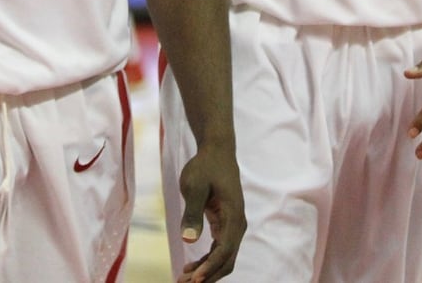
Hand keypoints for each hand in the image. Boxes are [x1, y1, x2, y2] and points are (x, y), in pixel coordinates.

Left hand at [174, 142, 245, 280]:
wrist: (216, 151)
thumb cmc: (205, 166)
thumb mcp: (194, 186)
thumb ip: (192, 212)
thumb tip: (187, 240)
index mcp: (233, 215)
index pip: (225, 250)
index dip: (210, 267)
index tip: (194, 280)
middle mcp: (237, 224)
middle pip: (227, 260)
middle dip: (208, 276)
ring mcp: (233, 225)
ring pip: (224, 258)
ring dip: (207, 271)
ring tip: (183, 280)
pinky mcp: (225, 225)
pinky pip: (220, 250)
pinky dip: (207, 261)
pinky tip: (191, 268)